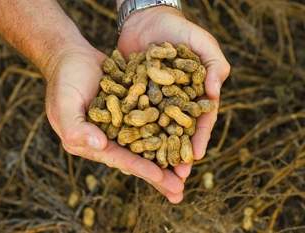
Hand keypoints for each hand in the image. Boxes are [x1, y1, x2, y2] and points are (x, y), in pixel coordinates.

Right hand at [44, 44, 183, 203]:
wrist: (73, 57)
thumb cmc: (64, 80)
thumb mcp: (64, 104)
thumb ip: (76, 128)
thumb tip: (100, 146)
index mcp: (92, 143)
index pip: (120, 159)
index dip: (142, 169)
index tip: (163, 179)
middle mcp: (110, 138)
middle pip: (138, 158)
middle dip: (159, 176)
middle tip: (180, 191)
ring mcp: (123, 123)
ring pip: (148, 144)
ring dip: (167, 157)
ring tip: (187, 171)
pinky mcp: (133, 108)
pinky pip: (152, 121)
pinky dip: (167, 130)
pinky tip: (185, 137)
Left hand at [118, 6, 230, 187]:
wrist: (147, 20)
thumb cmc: (179, 30)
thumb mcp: (202, 43)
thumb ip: (214, 64)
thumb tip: (214, 91)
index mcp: (194, 95)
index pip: (200, 121)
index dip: (199, 139)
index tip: (196, 157)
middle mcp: (174, 104)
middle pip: (177, 133)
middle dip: (177, 155)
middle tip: (177, 178)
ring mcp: (153, 103)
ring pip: (155, 132)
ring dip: (156, 153)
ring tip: (153, 173)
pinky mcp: (134, 99)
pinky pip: (134, 119)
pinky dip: (133, 135)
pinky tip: (130, 150)